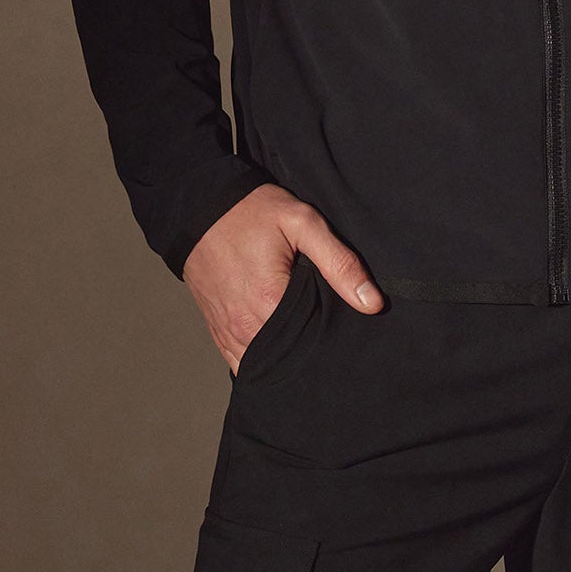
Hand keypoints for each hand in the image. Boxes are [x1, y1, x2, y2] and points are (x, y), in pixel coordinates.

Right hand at [182, 184, 384, 373]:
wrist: (197, 205)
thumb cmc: (251, 211)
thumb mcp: (302, 223)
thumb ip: (339, 262)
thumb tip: (373, 303)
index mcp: (270, 304)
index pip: (313, 344)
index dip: (333, 342)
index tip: (346, 335)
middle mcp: (246, 327)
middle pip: (289, 360)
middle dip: (310, 355)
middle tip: (330, 342)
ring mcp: (229, 332)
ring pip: (265, 366)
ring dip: (285, 360)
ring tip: (306, 347)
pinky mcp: (218, 330)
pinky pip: (241, 362)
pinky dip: (261, 361)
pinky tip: (279, 353)